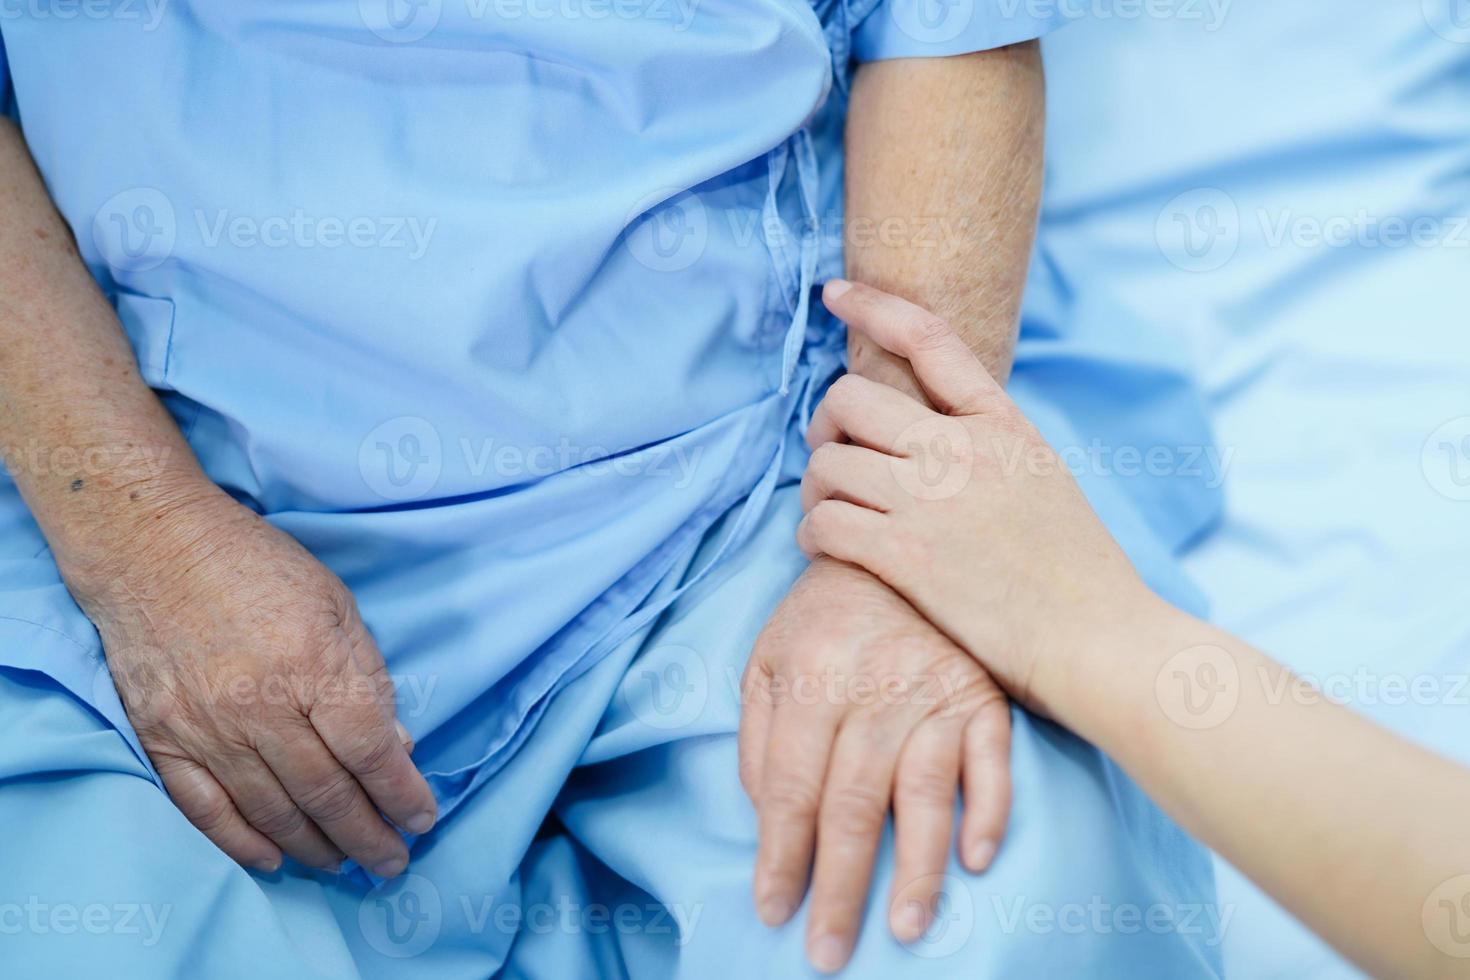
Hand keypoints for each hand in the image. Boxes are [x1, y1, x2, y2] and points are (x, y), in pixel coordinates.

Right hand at [67, 484, 435, 875]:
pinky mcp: (161, 737)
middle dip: (367, 836)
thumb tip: (395, 745)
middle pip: (324, 793)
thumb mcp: (336, 603)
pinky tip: (273, 859)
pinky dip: (241, 842)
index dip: (401, 795)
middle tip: (392, 861)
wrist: (152, 544)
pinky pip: (203, 808)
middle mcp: (258, 705)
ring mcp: (204, 726)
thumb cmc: (256, 565)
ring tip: (344, 863)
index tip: (422, 820)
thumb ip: (367, 676)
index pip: (368, 751)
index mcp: (311, 663)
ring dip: (314, 846)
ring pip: (270, 810)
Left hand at [738, 556, 1011, 972]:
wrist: (896, 551)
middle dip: (840, 888)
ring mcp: (935, 690)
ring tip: (907, 928)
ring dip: (918, 869)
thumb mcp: (766, 659)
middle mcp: (873, 687)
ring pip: (924, 793)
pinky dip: (989, 810)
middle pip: (853, 805)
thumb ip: (758, 738)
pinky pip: (992, 760)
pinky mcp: (983, 693)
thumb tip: (767, 820)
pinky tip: (978, 858)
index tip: (775, 910)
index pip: (791, 788)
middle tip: (830, 951)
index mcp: (811, 677)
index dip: (781, 857)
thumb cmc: (821, 617)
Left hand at [797, 279, 1146, 713]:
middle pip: (850, 399)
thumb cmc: (1076, 570)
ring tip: (831, 509)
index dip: (873, 307)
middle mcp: (961, 449)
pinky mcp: (904, 555)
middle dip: (826, 425)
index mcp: (1001, 422)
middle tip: (831, 453)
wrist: (1098, 637)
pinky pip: (821, 521)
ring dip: (816, 486)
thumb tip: (927, 427)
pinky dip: (811, 532)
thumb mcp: (1042, 474)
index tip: (834, 293)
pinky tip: (826, 545)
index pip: (928, 338)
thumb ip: (987, 440)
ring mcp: (929, 500)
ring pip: (826, 463)